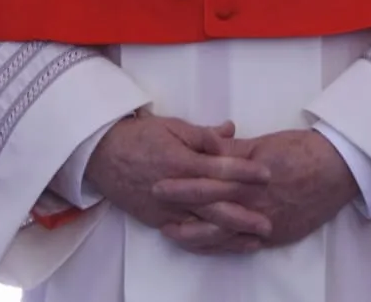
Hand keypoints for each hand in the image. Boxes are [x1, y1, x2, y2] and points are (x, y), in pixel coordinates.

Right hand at [84, 113, 271, 247]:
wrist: (101, 155)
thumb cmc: (138, 136)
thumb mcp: (172, 126)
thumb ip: (203, 134)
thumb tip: (230, 131)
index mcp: (180, 163)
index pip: (219, 169)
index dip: (245, 171)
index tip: (267, 174)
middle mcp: (175, 190)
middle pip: (215, 206)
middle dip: (244, 214)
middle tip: (269, 221)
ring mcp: (165, 209)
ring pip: (202, 226)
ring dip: (230, 234)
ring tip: (254, 239)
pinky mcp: (157, 220)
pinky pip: (185, 235)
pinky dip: (207, 242)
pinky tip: (223, 244)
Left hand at [156, 129, 357, 250]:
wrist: (339, 169)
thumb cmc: (302, 150)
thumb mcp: (264, 144)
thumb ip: (234, 151)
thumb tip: (207, 149)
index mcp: (249, 176)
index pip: (209, 181)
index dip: (182, 184)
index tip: (159, 183)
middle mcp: (255, 202)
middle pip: (211, 209)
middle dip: (182, 210)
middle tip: (157, 210)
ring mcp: (266, 222)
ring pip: (224, 234)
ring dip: (196, 235)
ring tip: (174, 232)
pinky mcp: (277, 235)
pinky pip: (244, 245)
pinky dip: (223, 246)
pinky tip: (207, 246)